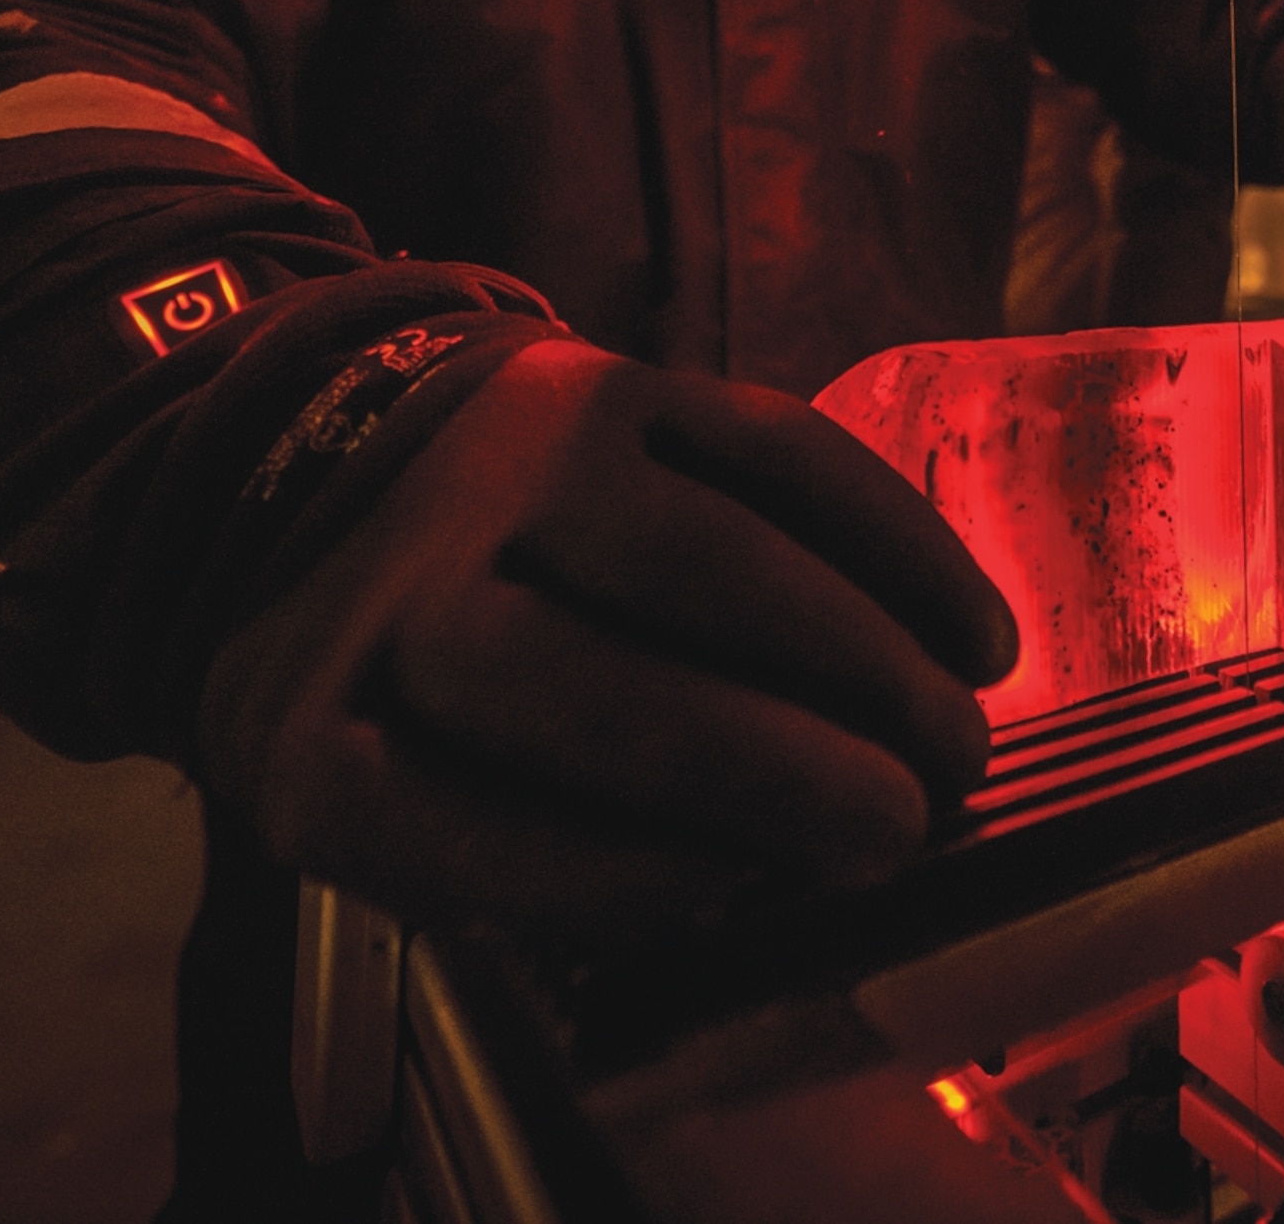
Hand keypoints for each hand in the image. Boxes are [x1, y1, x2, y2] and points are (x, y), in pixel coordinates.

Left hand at [197, 341, 1018, 938]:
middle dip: (789, 772)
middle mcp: (400, 597)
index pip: (469, 837)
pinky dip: (894, 541)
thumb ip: (525, 853)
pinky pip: (775, 452)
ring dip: (867, 660)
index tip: (759, 897)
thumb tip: (758, 880)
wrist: (319, 455)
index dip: (634, 879)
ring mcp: (510, 474)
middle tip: (912, 822)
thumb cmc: (393, 680)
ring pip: (712, 562)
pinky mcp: (610, 386)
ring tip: (958, 737)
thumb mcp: (382, 791)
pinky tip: (968, 628)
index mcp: (315, 744)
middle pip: (608, 696)